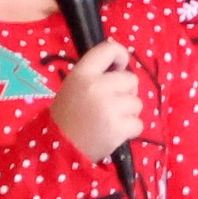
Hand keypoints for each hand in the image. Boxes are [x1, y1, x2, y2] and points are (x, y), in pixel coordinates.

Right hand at [49, 38, 144, 166]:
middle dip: (126, 92)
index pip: (109, 48)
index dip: (121, 56)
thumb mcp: (72, 87)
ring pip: (137, 103)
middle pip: (131, 79)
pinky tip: (113, 133)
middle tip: (111, 104)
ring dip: (128, 113)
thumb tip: (123, 68)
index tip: (119, 68)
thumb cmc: (66, 117)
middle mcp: (96, 86)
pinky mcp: (119, 127)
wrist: (59, 149)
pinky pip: (138, 123)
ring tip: (109, 121)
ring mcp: (109, 107)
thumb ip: (95, 76)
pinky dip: (129, 130)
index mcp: (82, 74)